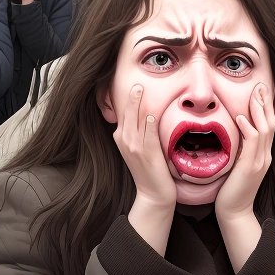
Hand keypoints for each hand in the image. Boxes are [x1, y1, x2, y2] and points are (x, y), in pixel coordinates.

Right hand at [113, 84, 176, 253]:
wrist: (153, 193)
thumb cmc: (149, 169)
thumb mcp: (139, 148)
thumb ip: (140, 130)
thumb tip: (147, 112)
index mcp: (121, 137)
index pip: (121, 112)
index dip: (124, 98)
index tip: (129, 83)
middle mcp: (124, 141)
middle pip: (126, 113)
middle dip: (129, 97)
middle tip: (135, 81)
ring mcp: (134, 148)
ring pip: (134, 121)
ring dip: (137, 105)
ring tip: (139, 89)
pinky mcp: (146, 154)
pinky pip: (146, 135)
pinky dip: (147, 124)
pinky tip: (149, 114)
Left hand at [215, 83, 274, 222]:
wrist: (234, 212)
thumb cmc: (231, 190)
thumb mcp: (237, 165)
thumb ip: (239, 150)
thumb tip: (232, 133)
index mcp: (263, 154)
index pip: (268, 126)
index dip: (266, 108)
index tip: (261, 91)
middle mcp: (265, 155)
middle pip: (270, 123)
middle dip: (266, 103)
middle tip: (261, 85)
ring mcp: (260, 161)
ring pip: (265, 129)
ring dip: (258, 110)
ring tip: (254, 94)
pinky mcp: (251, 167)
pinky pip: (252, 143)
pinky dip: (248, 128)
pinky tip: (241, 117)